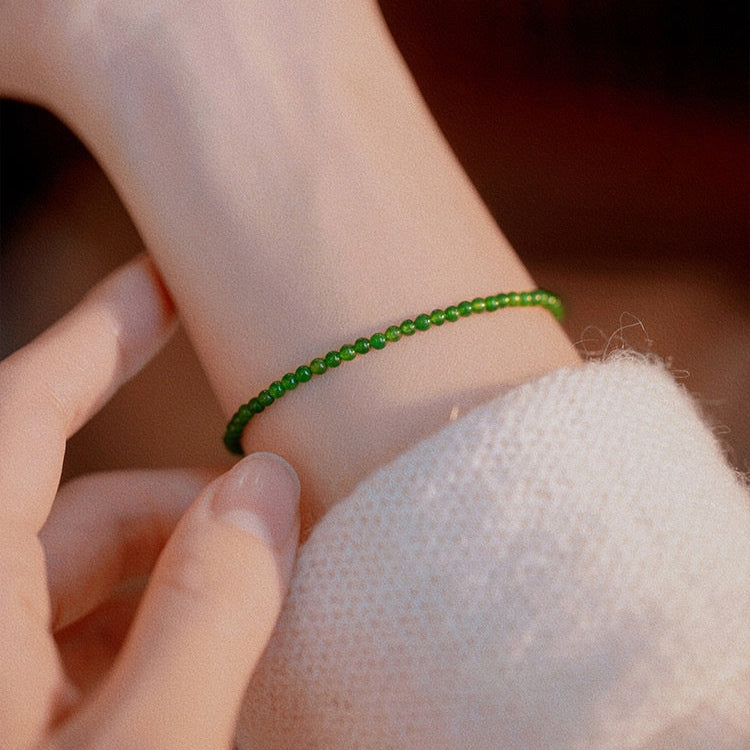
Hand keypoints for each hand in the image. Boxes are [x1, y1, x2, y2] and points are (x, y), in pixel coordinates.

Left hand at [0, 256, 299, 748]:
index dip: (100, 334)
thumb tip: (266, 488)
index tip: (165, 276)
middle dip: (196, 502)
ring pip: (92, 589)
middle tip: (297, 515)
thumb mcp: (143, 745)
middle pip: (85, 511)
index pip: (23, 412)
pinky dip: (163, 640)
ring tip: (282, 593)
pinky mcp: (12, 728)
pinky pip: (87, 652)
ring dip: (190, 577)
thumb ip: (206, 614)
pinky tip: (230, 661)